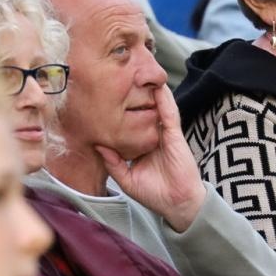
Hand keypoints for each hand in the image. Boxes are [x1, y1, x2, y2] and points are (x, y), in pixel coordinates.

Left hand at [96, 85, 206, 232]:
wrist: (177, 204)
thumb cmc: (154, 194)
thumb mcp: (126, 179)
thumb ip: (113, 163)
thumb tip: (98, 144)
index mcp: (141, 146)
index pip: (130, 124)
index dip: (120, 111)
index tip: (104, 97)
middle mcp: (153, 136)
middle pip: (144, 110)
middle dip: (136, 94)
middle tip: (124, 75)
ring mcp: (164, 134)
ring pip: (158, 107)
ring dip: (152, 91)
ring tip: (143, 71)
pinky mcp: (175, 135)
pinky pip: (170, 114)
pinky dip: (165, 100)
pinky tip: (160, 87)